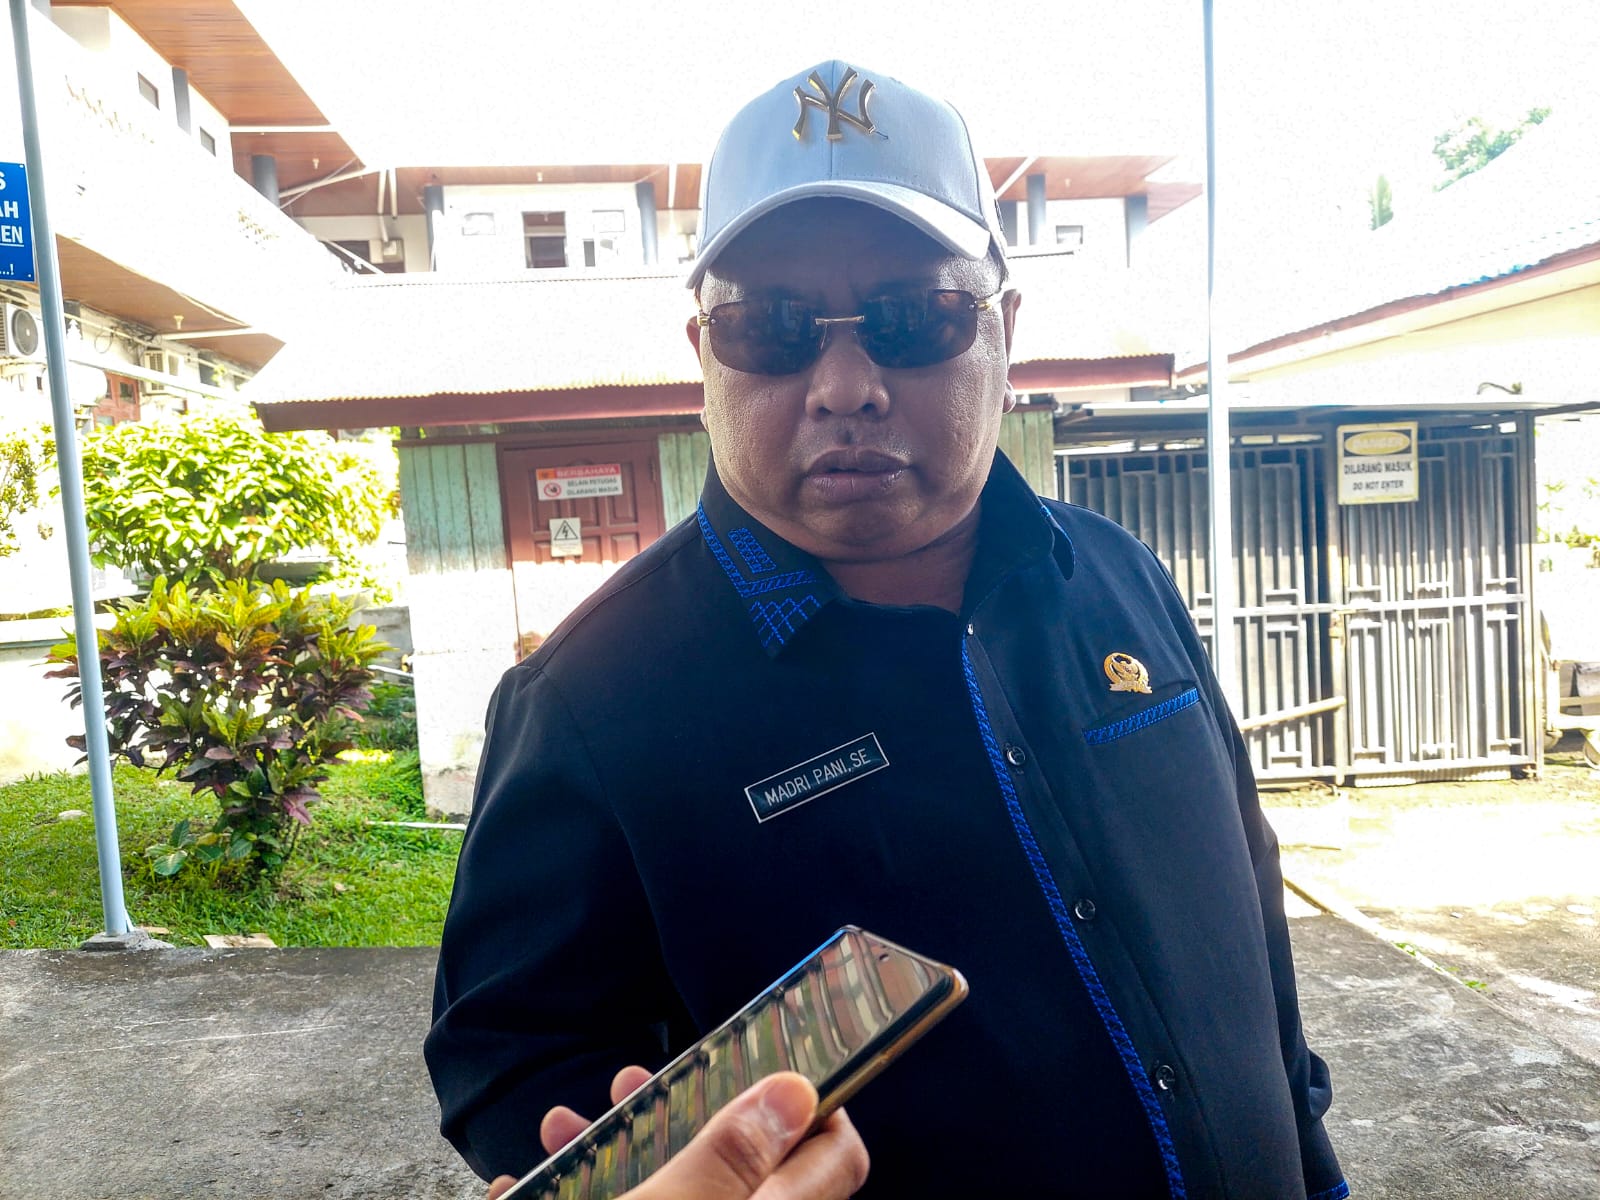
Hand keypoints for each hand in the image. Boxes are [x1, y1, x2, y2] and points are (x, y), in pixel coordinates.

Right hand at [486, 1069, 868, 1198]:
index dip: (814, 1104)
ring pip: (672, 1196)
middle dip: (683, 1117)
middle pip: (744, 1173)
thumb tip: (799, 1092)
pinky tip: (531, 1183)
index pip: (838, 1163)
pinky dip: (588, 1197)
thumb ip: (731, 1155)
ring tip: (564, 1123)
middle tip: (631, 1082)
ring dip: (619, 1153)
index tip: (764, 1058)